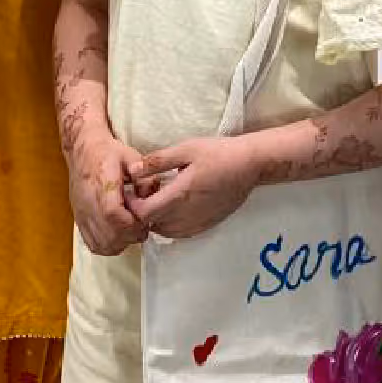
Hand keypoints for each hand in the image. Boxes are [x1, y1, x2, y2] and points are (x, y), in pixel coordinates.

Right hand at [67, 128, 148, 255]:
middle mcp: (89, 201)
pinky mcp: (79, 219)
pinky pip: (92, 244)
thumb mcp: (132, 157)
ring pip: (101, 243)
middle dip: (130, 237)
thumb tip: (153, 199)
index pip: (112, 213)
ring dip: (120, 244)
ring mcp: (82, 213)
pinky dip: (107, 246)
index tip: (144, 222)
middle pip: (108, 234)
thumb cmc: (109, 153)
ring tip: (130, 231)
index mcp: (103, 182)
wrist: (83, 151)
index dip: (131, 224)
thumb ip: (145, 178)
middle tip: (142, 228)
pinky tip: (117, 236)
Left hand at [126, 138, 257, 240]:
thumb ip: (157, 161)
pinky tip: (175, 205)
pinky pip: (180, 233)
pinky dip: (170, 224)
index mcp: (179, 195)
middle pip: (151, 225)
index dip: (132, 205)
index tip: (132, 190)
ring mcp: (197, 223)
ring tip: (160, 198)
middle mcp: (186, 215)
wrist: (249, 166)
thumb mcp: (186, 149)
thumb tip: (132, 171)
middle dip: (142, 211)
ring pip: (164, 231)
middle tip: (144, 191)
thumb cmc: (217, 153)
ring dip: (156, 218)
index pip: (143, 213)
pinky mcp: (206, 226)